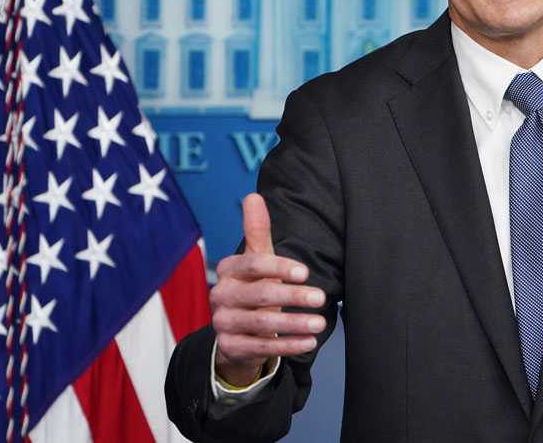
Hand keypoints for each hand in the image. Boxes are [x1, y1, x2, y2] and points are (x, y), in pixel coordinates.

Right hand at [210, 193, 326, 386]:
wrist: (236, 329)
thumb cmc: (253, 286)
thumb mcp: (257, 258)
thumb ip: (257, 230)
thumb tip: (253, 195)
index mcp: (228, 269)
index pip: (254, 265)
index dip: (280, 267)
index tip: (305, 272)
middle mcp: (221, 295)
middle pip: (260, 294)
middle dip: (293, 296)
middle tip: (321, 297)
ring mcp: (224, 323)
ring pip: (262, 324)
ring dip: (294, 324)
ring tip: (319, 323)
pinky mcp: (231, 347)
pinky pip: (261, 348)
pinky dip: (287, 346)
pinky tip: (308, 342)